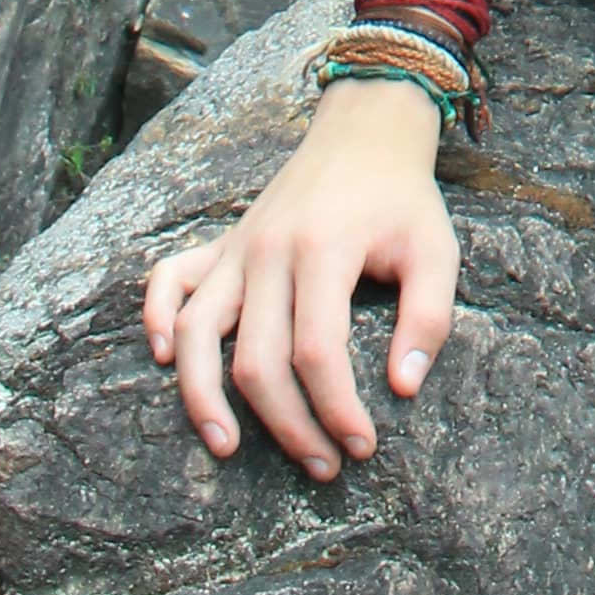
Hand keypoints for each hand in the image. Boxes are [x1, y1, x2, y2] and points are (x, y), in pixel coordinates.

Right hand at [142, 77, 459, 477]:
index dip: (336, 409)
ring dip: (204, 397)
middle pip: (258, 360)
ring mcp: (238, 246)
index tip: (362, 445)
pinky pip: (169, 279)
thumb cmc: (403, 199)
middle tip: (324, 464)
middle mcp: (269, 250)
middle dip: (289, 426)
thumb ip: (428, 317)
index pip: (317, 351)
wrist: (367, 130)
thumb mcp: (437, 249)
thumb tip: (403, 389)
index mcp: (324, 249)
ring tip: (227, 448)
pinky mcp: (221, 243)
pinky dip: (157, 317)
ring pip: (197, 332)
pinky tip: (163, 360)